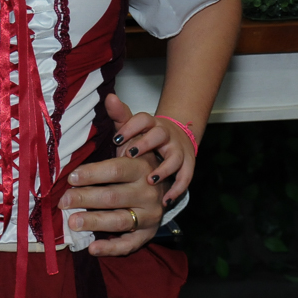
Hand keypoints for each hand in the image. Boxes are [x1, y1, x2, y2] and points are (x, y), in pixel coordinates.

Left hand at [57, 96, 168, 255]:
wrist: (163, 183)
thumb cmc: (136, 161)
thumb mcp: (130, 137)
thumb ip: (120, 119)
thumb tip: (110, 96)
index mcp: (141, 168)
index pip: (116, 170)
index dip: (93, 174)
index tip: (71, 177)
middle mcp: (148, 192)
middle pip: (115, 196)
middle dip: (87, 199)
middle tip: (63, 202)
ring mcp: (150, 215)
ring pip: (121, 220)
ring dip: (95, 223)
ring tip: (72, 222)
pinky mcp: (147, 233)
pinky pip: (130, 244)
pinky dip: (112, 248)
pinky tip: (92, 248)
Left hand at [106, 94, 195, 208]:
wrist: (174, 140)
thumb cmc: (144, 137)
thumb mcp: (132, 126)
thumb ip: (119, 115)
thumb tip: (109, 97)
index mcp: (151, 123)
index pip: (143, 119)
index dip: (130, 127)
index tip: (116, 138)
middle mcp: (166, 134)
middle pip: (159, 134)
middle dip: (146, 144)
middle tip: (130, 154)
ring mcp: (179, 150)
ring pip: (176, 157)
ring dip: (164, 169)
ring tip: (150, 180)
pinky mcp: (188, 165)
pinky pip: (186, 177)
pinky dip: (178, 189)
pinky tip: (167, 200)